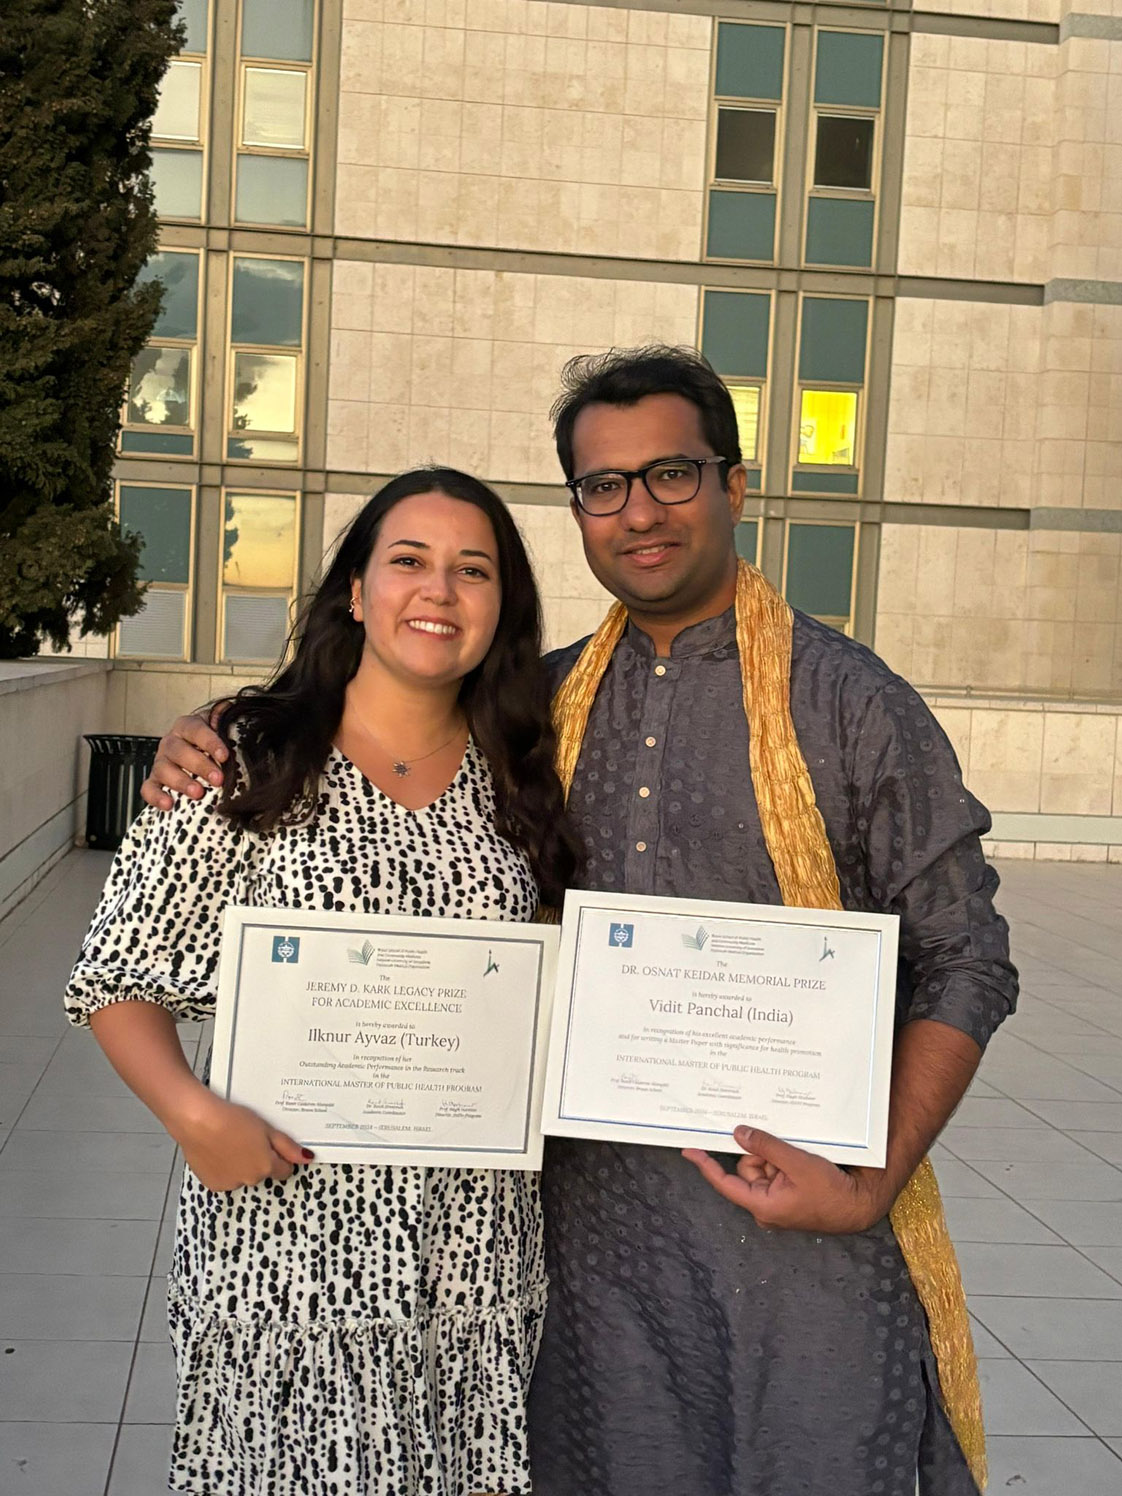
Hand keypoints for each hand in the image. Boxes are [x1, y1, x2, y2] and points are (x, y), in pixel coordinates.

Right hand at [140, 712, 227, 808]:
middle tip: (217, 779)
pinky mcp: (154, 780)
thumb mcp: (222, 733)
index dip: (210, 742)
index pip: (196, 730)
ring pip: (164, 769)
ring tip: (198, 793)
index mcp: (187, 727)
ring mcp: (161, 761)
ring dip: (181, 782)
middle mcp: (171, 742)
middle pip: (179, 751)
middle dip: (200, 766)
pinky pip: (148, 788)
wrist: (199, 751)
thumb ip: (230, 732)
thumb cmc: (214, 744)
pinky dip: (156, 796)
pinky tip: (169, 804)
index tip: (224, 756)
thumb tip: (247, 733)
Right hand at [169, 1091, 310, 1191]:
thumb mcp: (266, 1128)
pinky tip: (218, 1151)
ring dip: (240, 1165)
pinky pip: (225, 1179)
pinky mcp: (212, 1184)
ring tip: (229, 1143)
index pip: (283, 1170)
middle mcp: (249, 1180)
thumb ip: (287, 1146)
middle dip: (258, 1160)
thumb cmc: (232, 1119)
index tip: (271, 1145)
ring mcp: (229, 1184)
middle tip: (247, 1138)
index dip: (279, 1157)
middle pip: (262, 1173)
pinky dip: (224, 1169)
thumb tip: (306, 1158)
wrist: (197, 1121)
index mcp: (266, 1166)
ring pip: (242, 1176)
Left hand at [683, 1126, 892, 1234]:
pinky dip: (784, 1161)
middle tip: (784, 1151)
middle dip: (762, 1155)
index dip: (706, 1165)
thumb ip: (766, 1147)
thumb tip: (739, 1133)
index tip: (689, 1150)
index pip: (724, 1182)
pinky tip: (801, 1159)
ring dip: (776, 1157)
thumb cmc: (830, 1192)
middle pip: (747, 1169)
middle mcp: (765, 1205)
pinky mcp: (787, 1195)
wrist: (858, 1205)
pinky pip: (776, 1171)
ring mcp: (776, 1201)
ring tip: (799, 1158)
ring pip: (762, 1167)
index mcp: (761, 1205)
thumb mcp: (797, 1163)